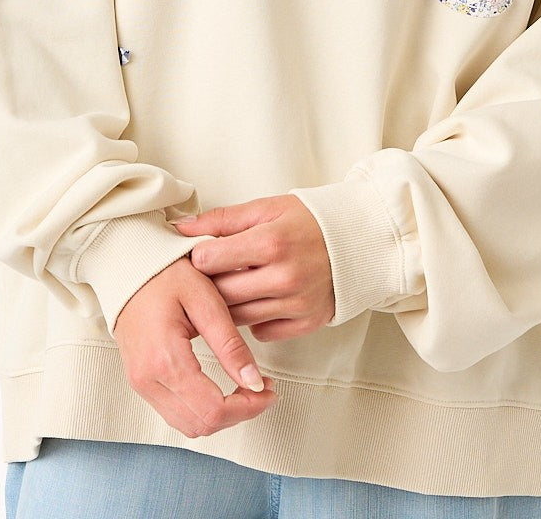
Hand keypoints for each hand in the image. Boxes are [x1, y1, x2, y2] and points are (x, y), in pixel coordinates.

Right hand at [112, 255, 277, 438]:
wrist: (126, 266)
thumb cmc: (163, 274)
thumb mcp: (204, 299)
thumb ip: (230, 343)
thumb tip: (255, 382)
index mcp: (165, 359)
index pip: (213, 409)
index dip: (248, 407)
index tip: (268, 390)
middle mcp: (148, 380)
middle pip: (202, 425)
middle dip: (239, 412)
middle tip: (262, 388)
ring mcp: (141, 383)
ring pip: (188, 425)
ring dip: (222, 415)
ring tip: (245, 389)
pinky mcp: (141, 381)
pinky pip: (175, 413)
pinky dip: (203, 410)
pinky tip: (221, 389)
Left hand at [173, 193, 334, 340]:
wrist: (357, 241)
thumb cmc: (310, 221)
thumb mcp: (267, 208)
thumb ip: (223, 219)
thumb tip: (182, 228)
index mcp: (271, 242)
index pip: (209, 259)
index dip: (197, 256)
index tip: (200, 253)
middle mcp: (284, 277)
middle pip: (220, 293)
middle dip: (208, 284)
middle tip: (209, 274)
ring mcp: (296, 303)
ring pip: (237, 318)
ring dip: (227, 306)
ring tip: (230, 286)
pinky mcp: (306, 323)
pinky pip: (262, 332)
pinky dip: (253, 320)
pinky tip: (256, 301)